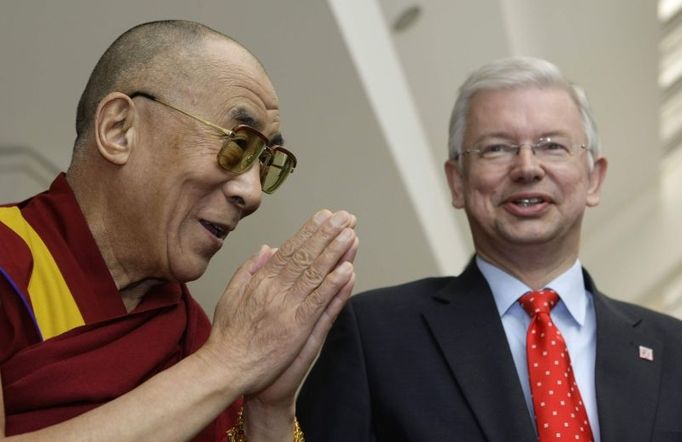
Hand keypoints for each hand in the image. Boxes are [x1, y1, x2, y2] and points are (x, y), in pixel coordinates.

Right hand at [203, 209, 358, 397]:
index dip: (309, 231)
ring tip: (350, 234)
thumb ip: (250, 269)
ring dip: (335, 252)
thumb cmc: (227, 335)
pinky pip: (319, 301)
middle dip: (327, 234)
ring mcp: (287, 307)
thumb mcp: (231, 294)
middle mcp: (275, 289)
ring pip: (315, 273)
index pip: (290, 249)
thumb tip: (267, 248)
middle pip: (306, 255)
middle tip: (344, 217)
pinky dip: (334, 285)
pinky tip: (347, 269)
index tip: (323, 216)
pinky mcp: (297, 328)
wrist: (225, 367)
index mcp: (261, 280)